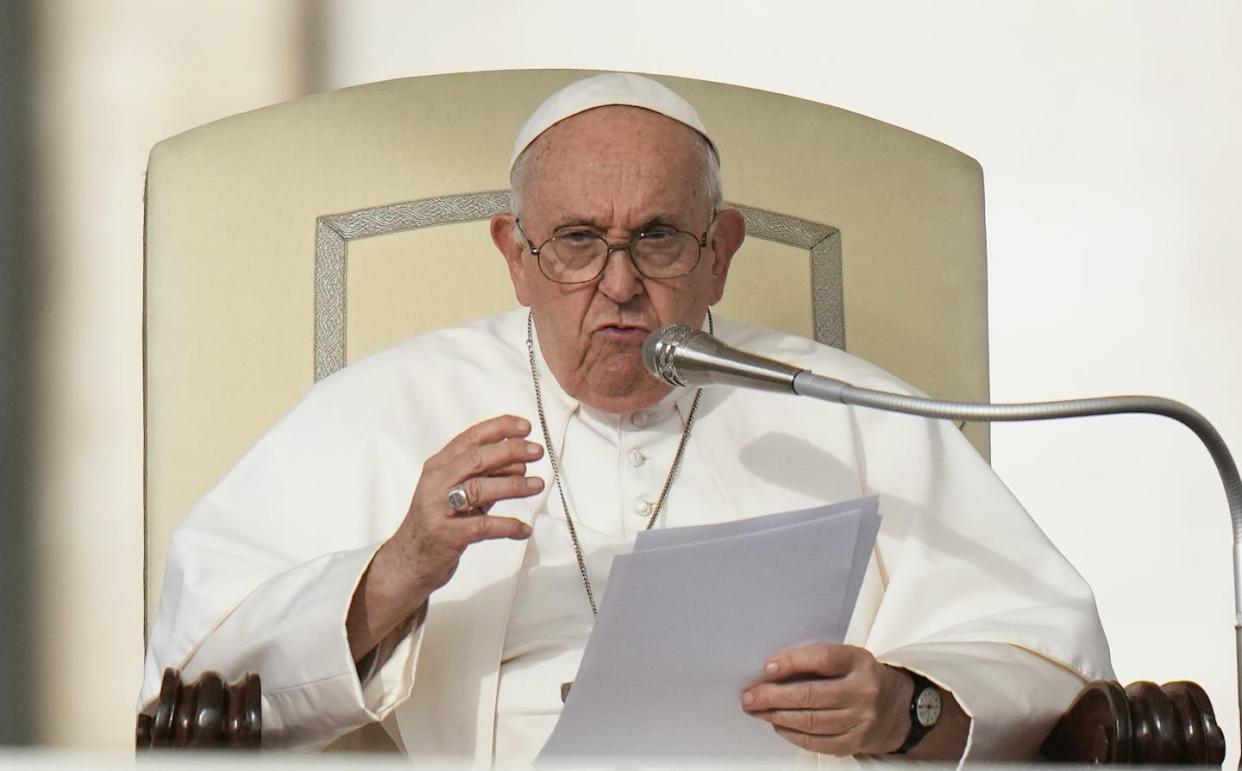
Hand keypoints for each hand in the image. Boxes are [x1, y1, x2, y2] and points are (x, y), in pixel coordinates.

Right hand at [347, 415, 543, 656]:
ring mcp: (439, 509)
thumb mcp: (460, 492)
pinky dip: (508, 526)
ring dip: (513, 485)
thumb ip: (486, 476)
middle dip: (510, 451)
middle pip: (476, 459)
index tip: (525, 427)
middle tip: (536, 451)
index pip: (470, 438)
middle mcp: (436, 483)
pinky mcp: (447, 536)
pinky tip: (524, 529)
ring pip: (479, 489)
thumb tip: (521, 463)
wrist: (409, 561)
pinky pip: (483, 527)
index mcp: (439, 466)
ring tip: (537, 484)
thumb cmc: (439, 521)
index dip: (499, 429)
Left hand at [741, 644, 912, 756]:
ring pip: (811, 721)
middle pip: (811, 695)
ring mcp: (861, 719)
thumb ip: (817, 661)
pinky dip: (794, 735)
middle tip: (750, 696)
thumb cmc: (863, 679)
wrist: (899, 709)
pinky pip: (818, 741)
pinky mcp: (856, 742)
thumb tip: (773, 670)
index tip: (767, 668)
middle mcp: (863, 691)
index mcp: (859, 662)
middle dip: (773, 696)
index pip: (822, 658)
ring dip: (778, 716)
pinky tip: (779, 726)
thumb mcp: (849, 659)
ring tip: (758, 711)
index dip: (792, 662)